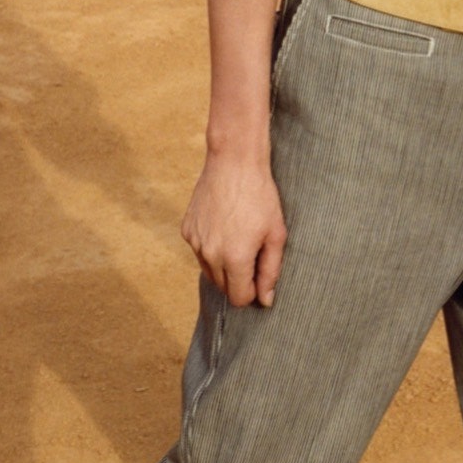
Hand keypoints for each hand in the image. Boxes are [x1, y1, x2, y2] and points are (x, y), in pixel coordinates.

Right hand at [181, 152, 287, 306]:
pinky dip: (211, 249)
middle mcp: (210, 254)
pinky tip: (224, 228)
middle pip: (223, 288)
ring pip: (209, 271)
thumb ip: (270, 271)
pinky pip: (200, 252)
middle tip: (253, 254)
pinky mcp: (187, 230)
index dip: (252, 292)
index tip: (260, 274)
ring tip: (239, 239)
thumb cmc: (261, 197)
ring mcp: (195, 242)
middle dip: (239, 280)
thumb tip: (265, 300)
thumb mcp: (276, 235)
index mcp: (235, 258)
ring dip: (224, 266)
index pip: (239, 298)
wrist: (234, 162)